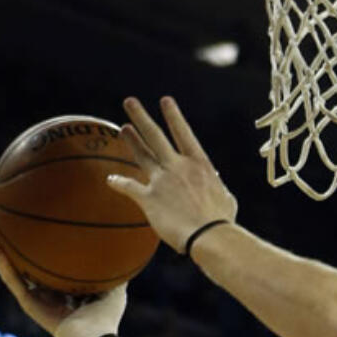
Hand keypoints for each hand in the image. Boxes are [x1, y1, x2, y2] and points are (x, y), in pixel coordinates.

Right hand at [0, 231, 126, 336]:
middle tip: (5, 226)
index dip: (42, 252)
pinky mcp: (28, 303)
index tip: (38, 229)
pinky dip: (2, 262)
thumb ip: (114, 269)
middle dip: (15, 249)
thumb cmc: (106, 316)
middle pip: (27, 267)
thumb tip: (122, 246)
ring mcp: (36, 299)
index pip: (50, 269)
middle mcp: (48, 295)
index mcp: (65, 292)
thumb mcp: (113, 287)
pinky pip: (12, 279)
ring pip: (12, 272)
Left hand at [108, 96, 236, 253]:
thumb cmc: (222, 221)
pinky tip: (111, 179)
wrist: (209, 236)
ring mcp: (162, 181)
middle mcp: (178, 166)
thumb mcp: (225, 197)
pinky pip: (130, 187)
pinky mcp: (149, 199)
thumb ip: (216, 185)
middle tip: (130, 102)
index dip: (173, 116)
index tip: (165, 100)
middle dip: (141, 117)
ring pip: (142, 155)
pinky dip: (119, 183)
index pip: (183, 133)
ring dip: (131, 140)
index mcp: (199, 164)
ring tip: (123, 128)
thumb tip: (215, 182)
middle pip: (155, 136)